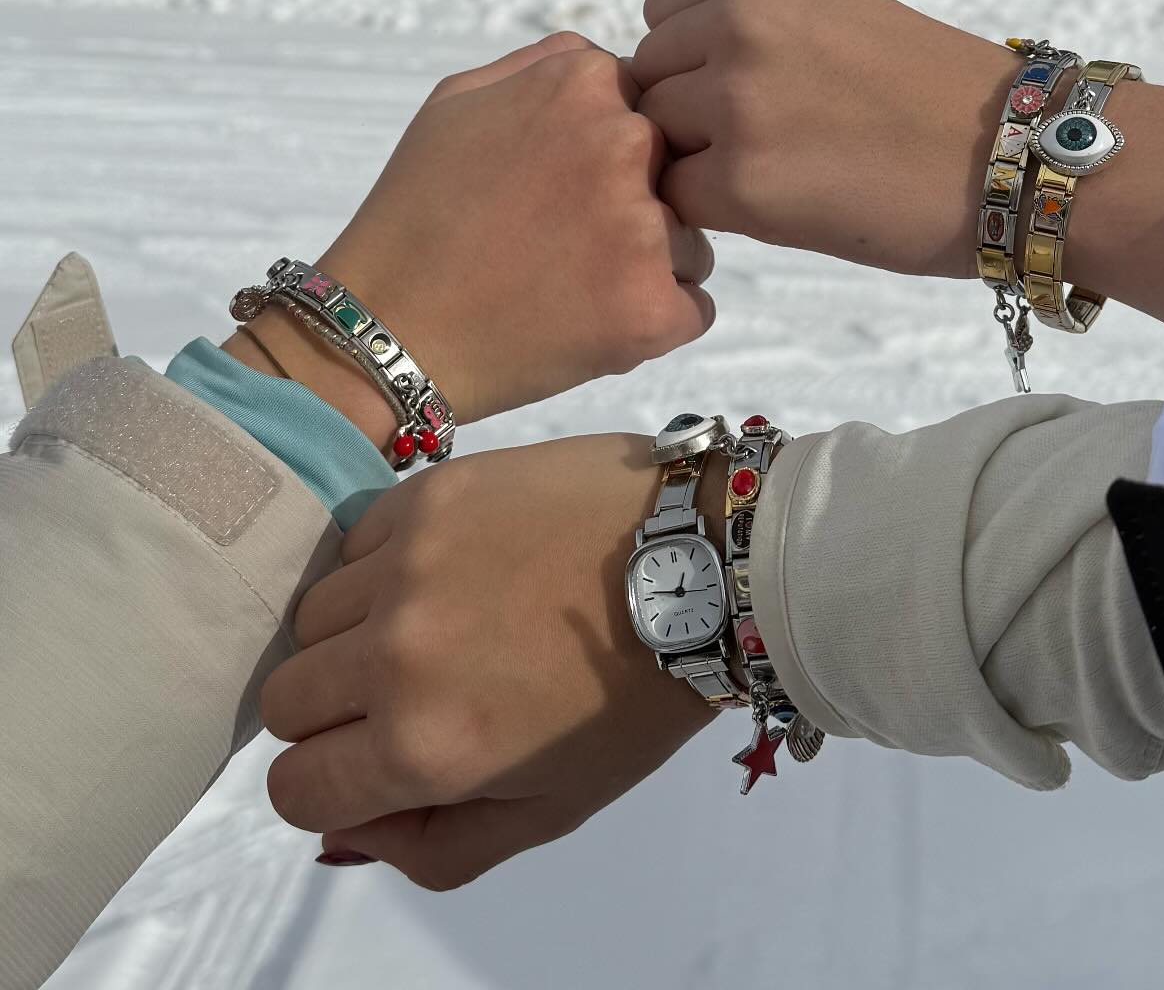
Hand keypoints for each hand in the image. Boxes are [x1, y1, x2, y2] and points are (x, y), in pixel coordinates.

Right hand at [260, 435, 715, 889]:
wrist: (700, 563)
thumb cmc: (635, 695)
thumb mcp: (551, 810)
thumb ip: (434, 847)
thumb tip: (344, 831)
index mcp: (423, 746)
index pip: (292, 788)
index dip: (334, 781)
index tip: (377, 758)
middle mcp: (394, 654)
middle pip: (284, 699)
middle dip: (335, 710)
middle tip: (410, 688)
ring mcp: (405, 563)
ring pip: (309, 615)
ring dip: (353, 629)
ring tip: (435, 619)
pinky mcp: (426, 493)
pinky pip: (351, 541)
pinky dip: (378, 563)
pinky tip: (446, 564)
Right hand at [263, 36, 713, 428]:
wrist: (387, 331)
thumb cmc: (416, 215)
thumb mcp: (459, 101)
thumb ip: (545, 66)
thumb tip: (609, 65)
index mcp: (586, 85)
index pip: (652, 107)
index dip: (609, 154)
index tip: (563, 187)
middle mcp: (628, 143)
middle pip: (677, 172)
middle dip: (639, 204)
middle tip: (563, 242)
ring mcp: (647, 229)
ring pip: (691, 242)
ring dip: (650, 265)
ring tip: (568, 287)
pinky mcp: (655, 308)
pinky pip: (692, 307)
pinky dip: (652, 320)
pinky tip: (588, 324)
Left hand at [632, 0, 1163, 334]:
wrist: (1024, 157)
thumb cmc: (936, 99)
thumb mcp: (834, 16)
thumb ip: (749, 28)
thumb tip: (658, 78)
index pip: (659, 19)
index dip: (690, 67)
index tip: (749, 97)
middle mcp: (738, 22)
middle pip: (647, 81)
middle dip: (687, 119)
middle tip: (765, 149)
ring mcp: (735, 102)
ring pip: (654, 142)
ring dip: (696, 167)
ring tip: (778, 180)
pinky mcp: (742, 182)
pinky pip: (678, 203)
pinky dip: (714, 218)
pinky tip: (780, 214)